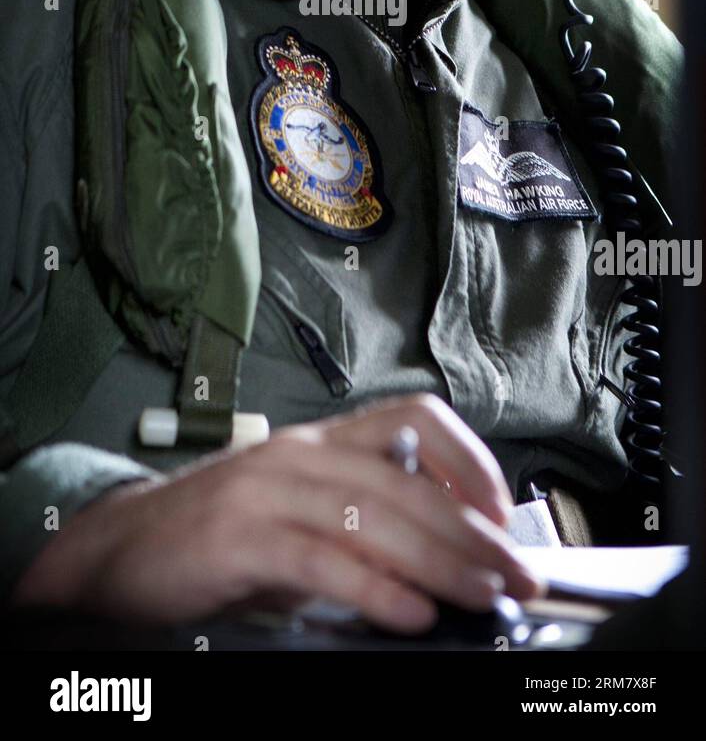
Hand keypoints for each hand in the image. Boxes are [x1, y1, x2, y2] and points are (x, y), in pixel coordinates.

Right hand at [12, 394, 543, 632]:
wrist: (120, 549)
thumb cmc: (219, 536)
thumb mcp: (300, 515)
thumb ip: (363, 526)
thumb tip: (448, 560)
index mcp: (321, 441)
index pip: (415, 418)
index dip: (471, 461)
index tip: (505, 514)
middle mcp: (301, 453)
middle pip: (409, 482)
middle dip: (474, 532)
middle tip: (517, 574)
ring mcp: (268, 490)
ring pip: (376, 517)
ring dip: (442, 561)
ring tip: (483, 597)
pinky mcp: (239, 536)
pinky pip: (322, 560)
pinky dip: (374, 588)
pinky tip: (410, 612)